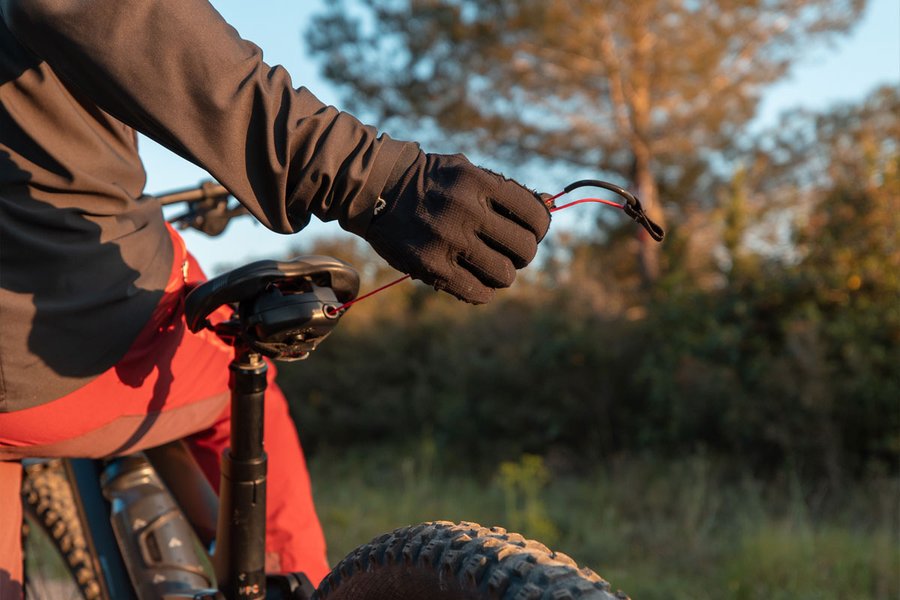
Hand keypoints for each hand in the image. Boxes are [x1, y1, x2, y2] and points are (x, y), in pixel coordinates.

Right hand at [364, 152, 550, 303]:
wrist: (374, 188)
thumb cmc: (429, 182)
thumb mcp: (466, 171)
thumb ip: (503, 190)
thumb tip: (548, 205)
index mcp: (478, 182)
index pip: (535, 215)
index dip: (538, 227)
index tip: (528, 231)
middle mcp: (465, 211)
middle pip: (524, 249)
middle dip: (521, 254)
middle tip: (508, 251)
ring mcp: (447, 241)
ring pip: (504, 275)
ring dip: (502, 274)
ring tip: (490, 267)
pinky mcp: (430, 266)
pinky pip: (477, 292)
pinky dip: (483, 291)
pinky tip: (476, 282)